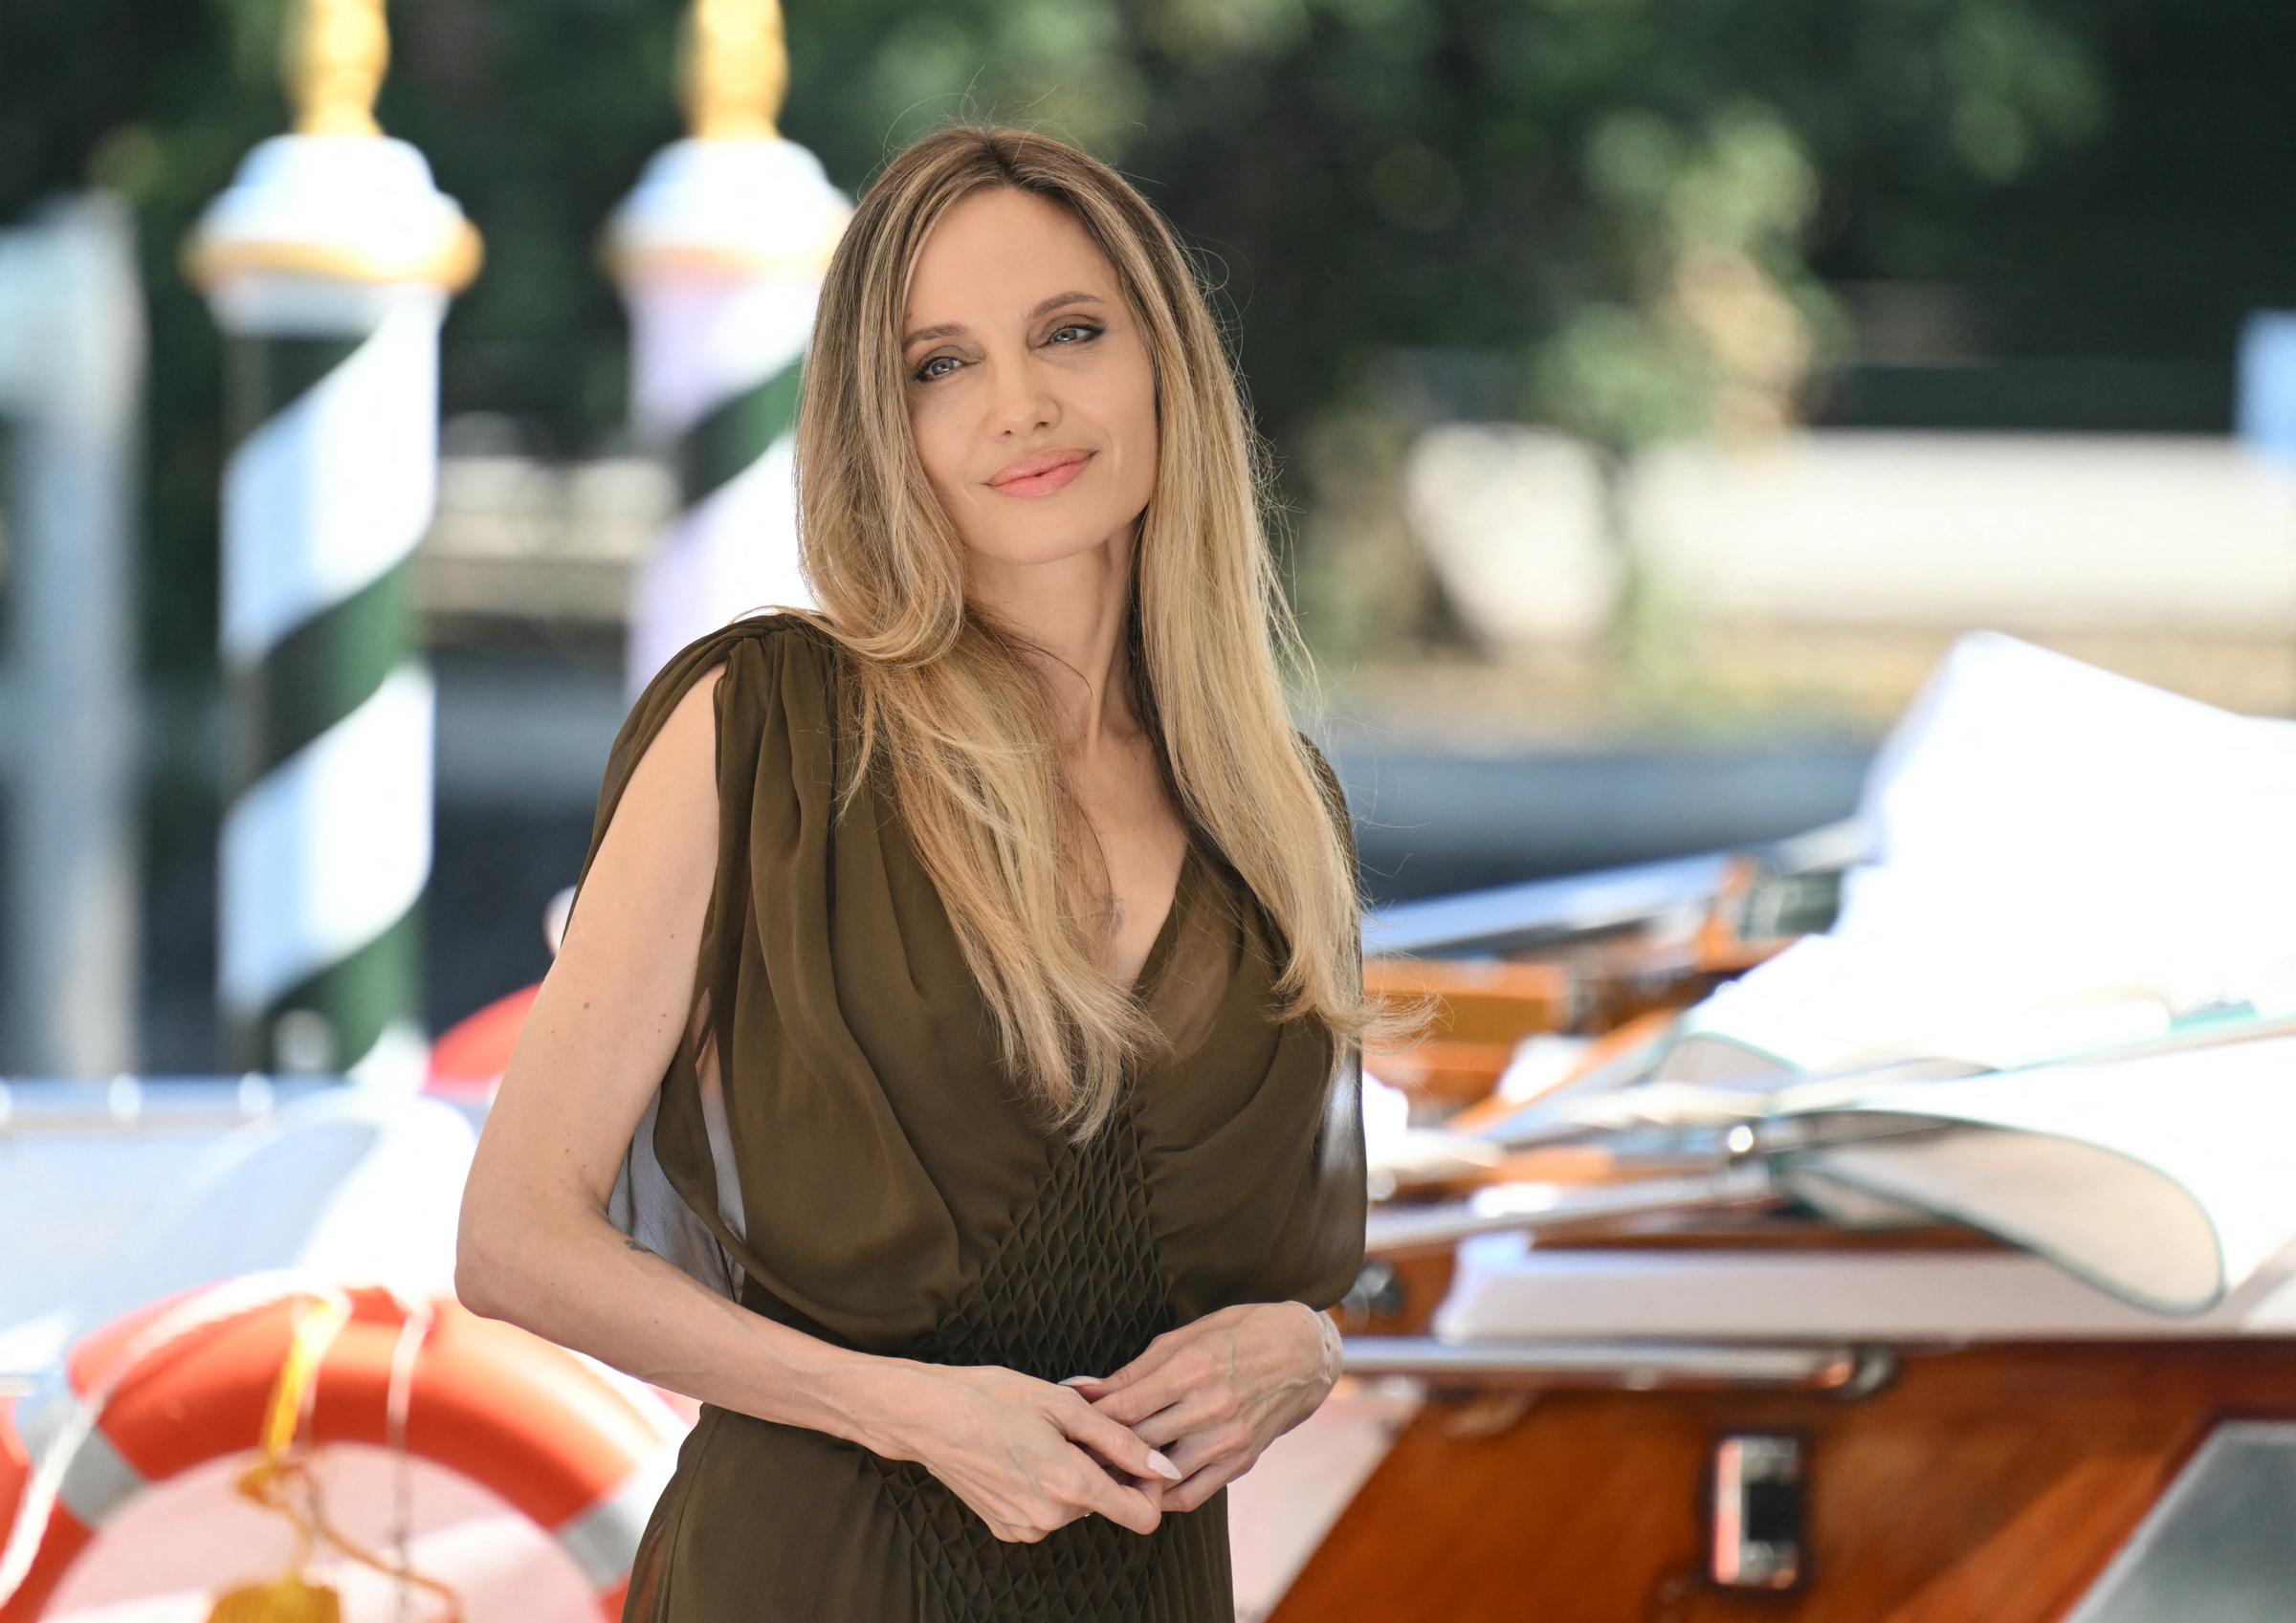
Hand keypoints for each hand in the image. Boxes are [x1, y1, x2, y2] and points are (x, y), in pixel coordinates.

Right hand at [874, 1361, 1186, 1542]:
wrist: (927, 1416)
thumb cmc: (993, 1398)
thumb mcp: (1066, 1405)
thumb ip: (1122, 1441)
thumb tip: (1164, 1466)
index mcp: (1071, 1486)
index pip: (1143, 1516)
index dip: (1150, 1486)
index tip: (1137, 1455)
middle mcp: (1051, 1519)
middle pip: (1108, 1503)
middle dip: (1105, 1468)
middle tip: (1076, 1427)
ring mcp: (1025, 1527)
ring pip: (1077, 1505)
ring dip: (1074, 1474)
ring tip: (1044, 1435)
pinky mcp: (1006, 1528)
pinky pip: (1047, 1511)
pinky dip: (1047, 1486)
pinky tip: (1023, 1454)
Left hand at [1064, 1302, 1342, 1512]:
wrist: (1305, 1352)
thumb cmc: (1240, 1333)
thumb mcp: (1186, 1336)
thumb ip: (1135, 1370)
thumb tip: (1087, 1389)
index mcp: (1192, 1368)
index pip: (1126, 1406)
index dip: (1090, 1419)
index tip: (1067, 1423)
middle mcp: (1211, 1406)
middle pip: (1139, 1441)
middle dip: (1101, 1450)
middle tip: (1073, 1454)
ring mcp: (1229, 1438)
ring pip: (1163, 1473)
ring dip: (1129, 1478)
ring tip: (1100, 1476)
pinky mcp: (1243, 1459)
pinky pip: (1195, 1493)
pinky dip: (1164, 1497)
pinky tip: (1144, 1488)